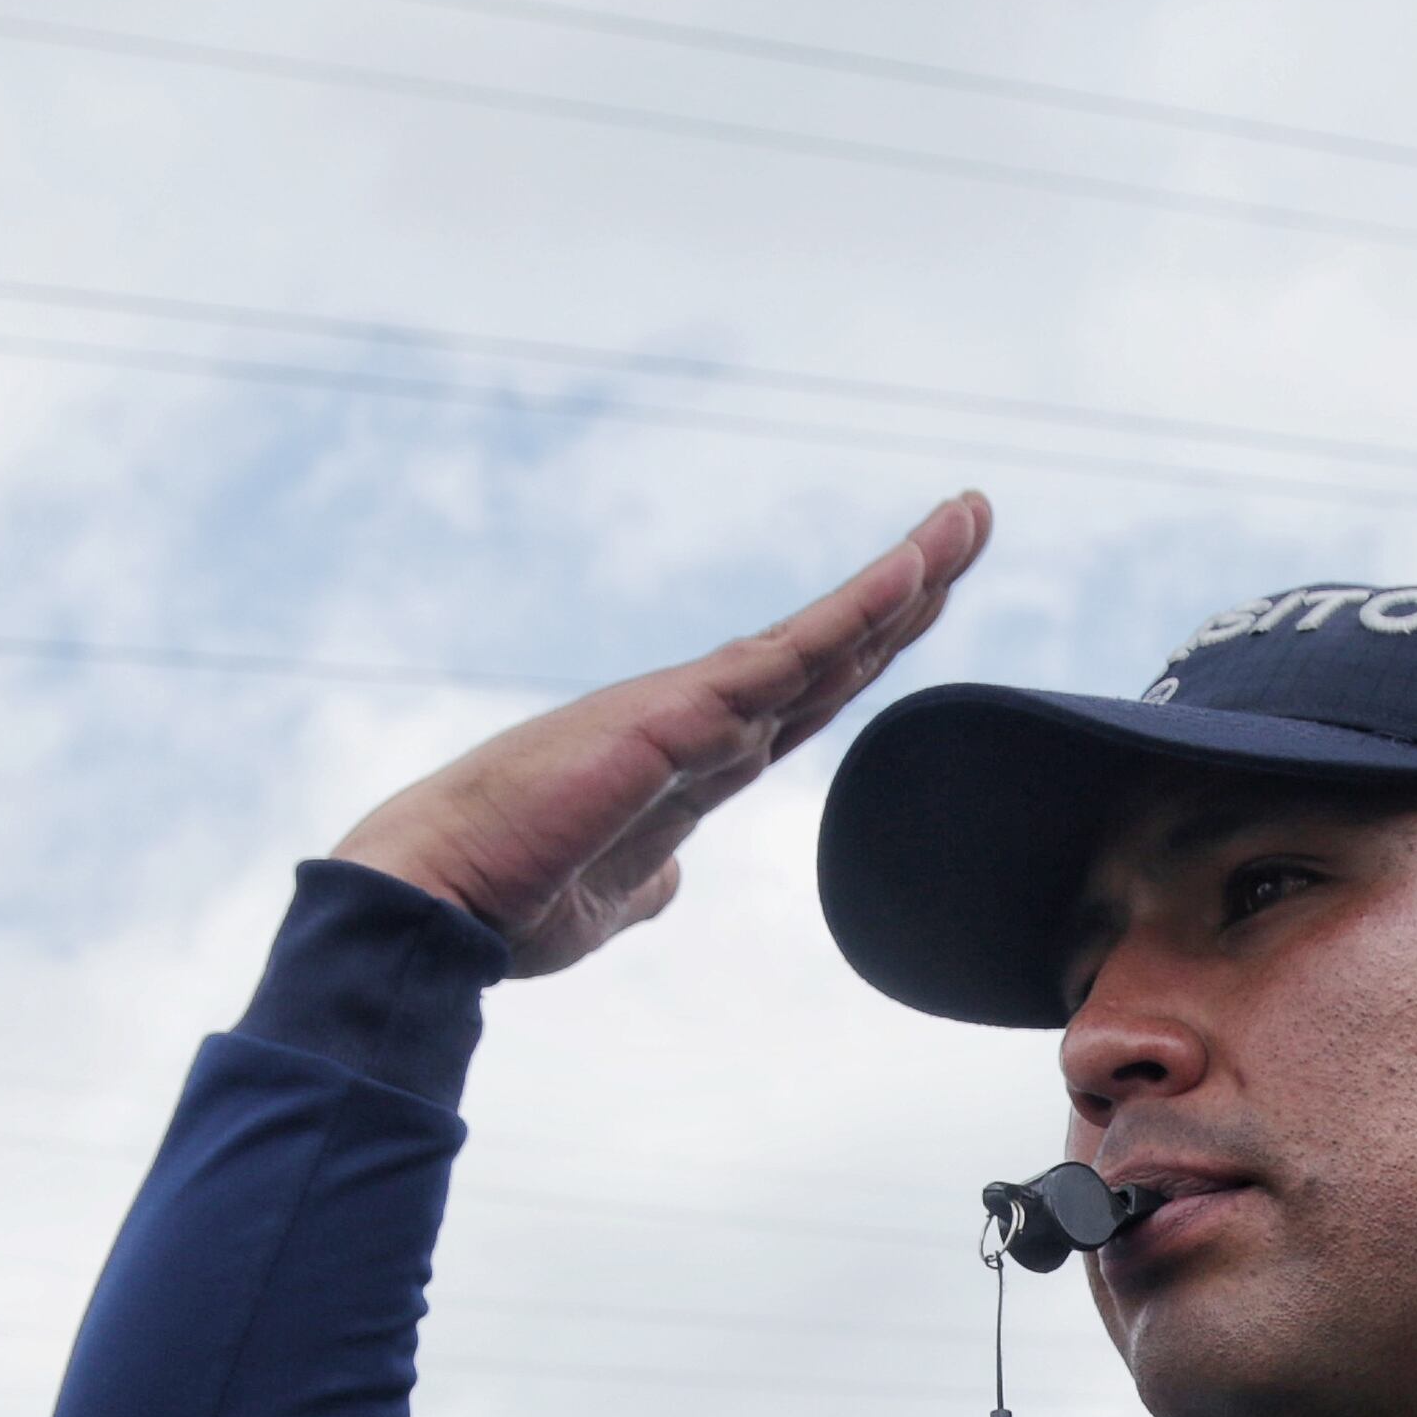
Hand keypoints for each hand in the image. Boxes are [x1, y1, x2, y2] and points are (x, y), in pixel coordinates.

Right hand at [335, 493, 992, 977]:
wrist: (442, 901)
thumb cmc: (510, 898)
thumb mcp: (613, 898)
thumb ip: (653, 879)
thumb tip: (673, 880)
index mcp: (700, 760)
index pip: (813, 690)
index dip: (876, 642)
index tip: (932, 592)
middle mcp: (707, 719)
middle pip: (838, 647)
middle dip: (914, 585)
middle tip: (974, 516)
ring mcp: (698, 710)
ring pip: (829, 637)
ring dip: (907, 576)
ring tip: (969, 517)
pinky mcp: (683, 717)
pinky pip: (792, 658)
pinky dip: (857, 615)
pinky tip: (913, 576)